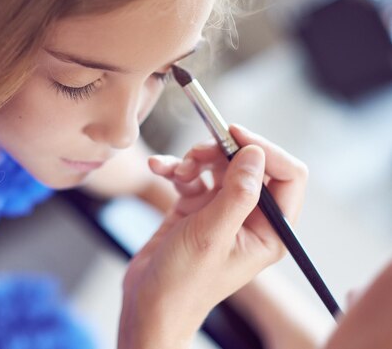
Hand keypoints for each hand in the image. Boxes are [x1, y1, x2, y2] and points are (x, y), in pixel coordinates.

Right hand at [117, 125, 307, 348]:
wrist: (148, 302)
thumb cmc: (183, 282)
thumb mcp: (211, 235)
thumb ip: (237, 193)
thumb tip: (256, 153)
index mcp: (270, 230)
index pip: (287, 175)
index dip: (264, 149)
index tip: (234, 134)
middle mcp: (250, 217)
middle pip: (249, 164)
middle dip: (220, 153)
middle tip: (196, 153)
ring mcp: (221, 211)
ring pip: (218, 165)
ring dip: (193, 160)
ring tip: (174, 170)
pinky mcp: (196, 208)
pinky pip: (192, 175)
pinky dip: (174, 168)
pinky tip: (158, 169)